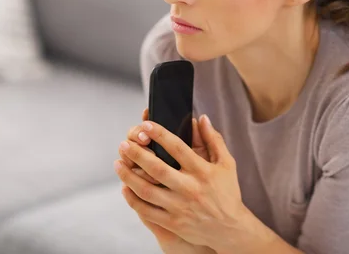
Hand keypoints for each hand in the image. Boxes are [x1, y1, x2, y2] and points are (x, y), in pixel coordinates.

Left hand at [115, 114, 248, 252]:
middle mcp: (189, 188)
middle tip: (124, 143)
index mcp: (202, 171)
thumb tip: (203, 118)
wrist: (230, 229)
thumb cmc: (227, 192)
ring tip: (118, 163)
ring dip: (129, 176)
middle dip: (138, 154)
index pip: (178, 148)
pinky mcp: (173, 223)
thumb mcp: (227, 163)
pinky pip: (147, 211)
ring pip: (147, 190)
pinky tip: (125, 187)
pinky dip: (133, 199)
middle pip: (157, 168)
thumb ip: (214, 140)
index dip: (160, 134)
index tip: (146, 124)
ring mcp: (180, 207)